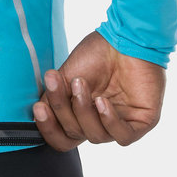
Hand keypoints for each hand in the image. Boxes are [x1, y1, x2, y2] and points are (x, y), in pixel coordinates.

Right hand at [32, 31, 165, 150]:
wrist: (124, 38)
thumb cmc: (96, 54)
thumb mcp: (65, 77)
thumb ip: (52, 99)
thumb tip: (35, 118)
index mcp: (80, 115)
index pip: (62, 137)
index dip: (48, 129)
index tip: (39, 108)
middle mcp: (98, 122)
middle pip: (74, 135)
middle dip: (62, 110)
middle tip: (56, 84)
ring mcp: (120, 123)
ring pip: (96, 136)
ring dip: (84, 110)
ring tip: (81, 84)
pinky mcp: (141, 122)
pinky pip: (122, 136)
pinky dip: (109, 120)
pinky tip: (102, 101)